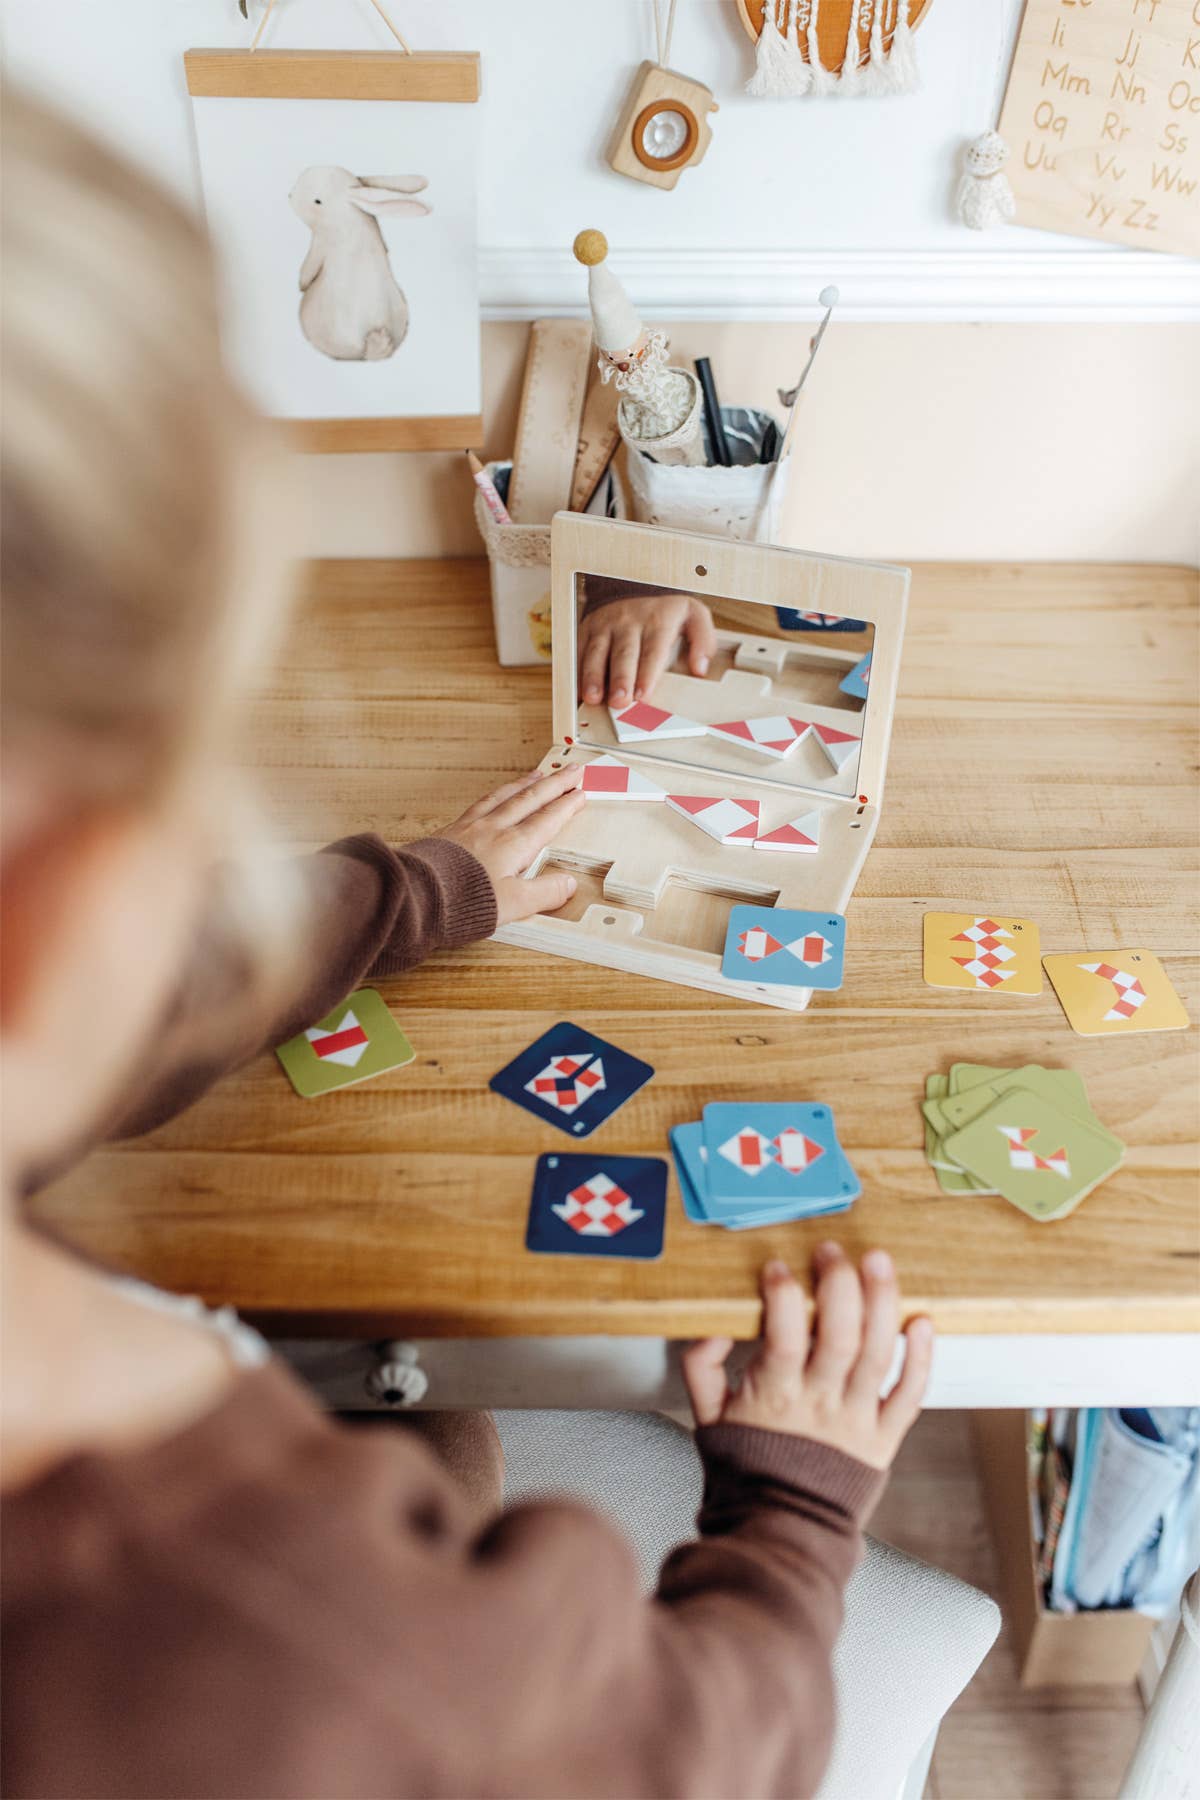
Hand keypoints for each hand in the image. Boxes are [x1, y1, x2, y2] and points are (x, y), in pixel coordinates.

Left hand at [438, 767, 585, 926]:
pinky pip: (482, 801)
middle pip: (531, 799)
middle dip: (555, 784)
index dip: (567, 806)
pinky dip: (498, 792)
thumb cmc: (462, 901)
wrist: (418, 894)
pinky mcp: (452, 829)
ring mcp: (472, 826)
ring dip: (526, 783)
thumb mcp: (514, 904)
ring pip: (506, 795)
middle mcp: (495, 829)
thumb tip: (568, 884)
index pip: (548, 820)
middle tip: (572, 770)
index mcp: (514, 845)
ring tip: (539, 774)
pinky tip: (497, 794)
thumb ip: (544, 893)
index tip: (581, 793)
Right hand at [578, 593, 716, 708]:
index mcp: (657, 621)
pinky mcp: (588, 628)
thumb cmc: (666, 610)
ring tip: (593, 697)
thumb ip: (703, 641)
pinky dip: (577, 670)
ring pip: (597, 651)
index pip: (652, 650)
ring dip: (594, 676)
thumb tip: (700, 668)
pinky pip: (580, 649)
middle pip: (623, 653)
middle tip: (619, 700)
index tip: (642, 695)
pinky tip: (578, 689)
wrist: (635, 583)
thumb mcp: (694, 615)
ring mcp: (606, 624)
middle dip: (620, 678)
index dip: (646, 674)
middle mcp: (629, 621)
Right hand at [682, 1246, 932, 1471]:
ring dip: (882, 1301)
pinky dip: (922, 1356)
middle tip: (831, 1252)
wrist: (781, 1530)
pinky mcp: (886, 1437)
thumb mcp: (707, 1418)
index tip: (777, 1268)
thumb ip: (701, 1367)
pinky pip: (911, 1394)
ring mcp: (857, 1421)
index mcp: (773, 1397)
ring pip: (879, 1353)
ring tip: (878, 1261)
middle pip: (841, 1336)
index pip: (784, 1336)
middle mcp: (820, 1404)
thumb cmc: (744, 1469)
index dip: (783, 1295)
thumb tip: (714, 1325)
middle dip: (839, 1283)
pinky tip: (921, 1321)